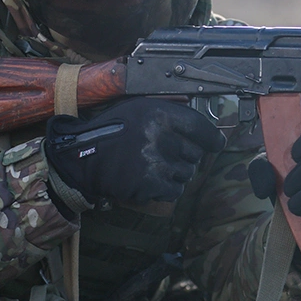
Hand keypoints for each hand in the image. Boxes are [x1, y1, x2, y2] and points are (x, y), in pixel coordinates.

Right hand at [45, 98, 225, 206]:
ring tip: (152, 167)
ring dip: (175, 174)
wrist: (83, 156)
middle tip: (162, 155)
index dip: (212, 138)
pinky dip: (165, 190)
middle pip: (195, 154)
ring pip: (186, 174)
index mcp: (159, 113)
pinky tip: (149, 181)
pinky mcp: (150, 183)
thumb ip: (169, 116)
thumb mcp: (139, 109)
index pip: (200, 127)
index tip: (217, 144)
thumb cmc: (112, 131)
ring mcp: (156, 161)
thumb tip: (205, 131)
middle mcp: (160, 135)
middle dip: (184, 157)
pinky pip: (174, 191)